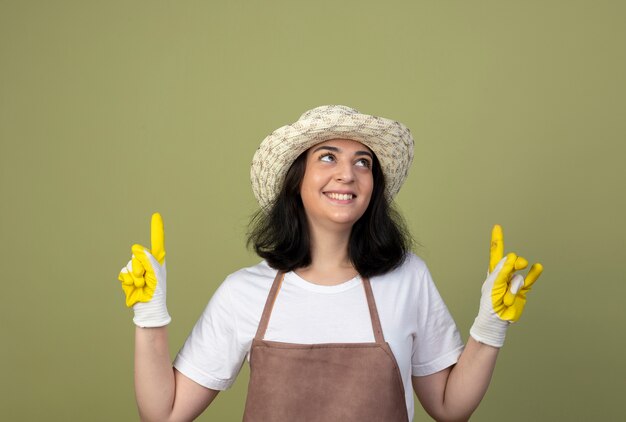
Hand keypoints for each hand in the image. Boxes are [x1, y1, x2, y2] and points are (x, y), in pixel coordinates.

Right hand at [118, 213, 170, 326]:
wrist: (147, 308)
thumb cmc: (156, 293)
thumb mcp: (156, 276)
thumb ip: (148, 260)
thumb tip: (138, 249)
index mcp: (158, 260)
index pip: (157, 241)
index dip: (156, 228)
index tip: (156, 215)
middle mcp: (147, 262)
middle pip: (139, 254)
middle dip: (141, 267)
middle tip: (147, 280)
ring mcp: (136, 268)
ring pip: (130, 264)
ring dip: (135, 277)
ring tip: (142, 285)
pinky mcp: (127, 276)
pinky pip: (123, 272)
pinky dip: (128, 280)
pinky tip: (134, 287)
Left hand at [469, 224, 542, 346]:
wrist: (497, 320)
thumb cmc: (490, 303)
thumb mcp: (492, 286)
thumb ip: (502, 271)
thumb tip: (511, 257)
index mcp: (494, 271)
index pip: (496, 252)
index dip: (497, 239)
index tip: (497, 226)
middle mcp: (505, 273)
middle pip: (512, 261)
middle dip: (514, 266)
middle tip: (515, 270)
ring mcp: (515, 281)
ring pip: (520, 275)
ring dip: (514, 287)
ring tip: (507, 299)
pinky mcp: (523, 290)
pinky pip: (530, 279)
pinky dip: (535, 273)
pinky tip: (538, 266)